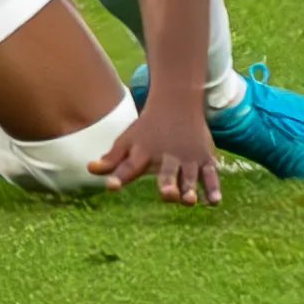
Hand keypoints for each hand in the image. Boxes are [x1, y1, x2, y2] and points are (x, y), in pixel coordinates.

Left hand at [92, 82, 222, 202]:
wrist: (176, 102)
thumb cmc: (148, 127)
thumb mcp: (128, 139)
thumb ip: (112, 159)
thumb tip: (89, 170)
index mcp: (144, 152)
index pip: (129, 166)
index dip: (120, 176)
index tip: (111, 186)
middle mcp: (167, 156)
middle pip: (166, 171)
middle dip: (167, 183)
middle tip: (167, 193)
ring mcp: (188, 157)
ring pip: (190, 175)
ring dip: (190, 187)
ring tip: (189, 200)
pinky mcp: (205, 158)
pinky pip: (210, 175)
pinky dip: (213, 187)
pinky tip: (214, 202)